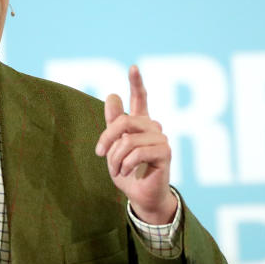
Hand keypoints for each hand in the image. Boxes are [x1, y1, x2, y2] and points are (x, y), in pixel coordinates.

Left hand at [95, 65, 176, 224]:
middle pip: (124, 121)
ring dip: (115, 158)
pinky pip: (137, 153)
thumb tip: (112, 96)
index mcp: (140, 123)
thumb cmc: (128, 172)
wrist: (140, 196)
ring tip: (116, 170)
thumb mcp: (114, 148)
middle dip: (106, 138)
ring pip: (128, 140)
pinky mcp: (165, 153)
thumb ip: (113, 125)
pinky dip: (125, 165)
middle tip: (99, 154)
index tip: (133, 67)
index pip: (141, 98)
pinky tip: (126, 173)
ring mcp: (161, 139)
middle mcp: (153, 127)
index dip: (136, 82)